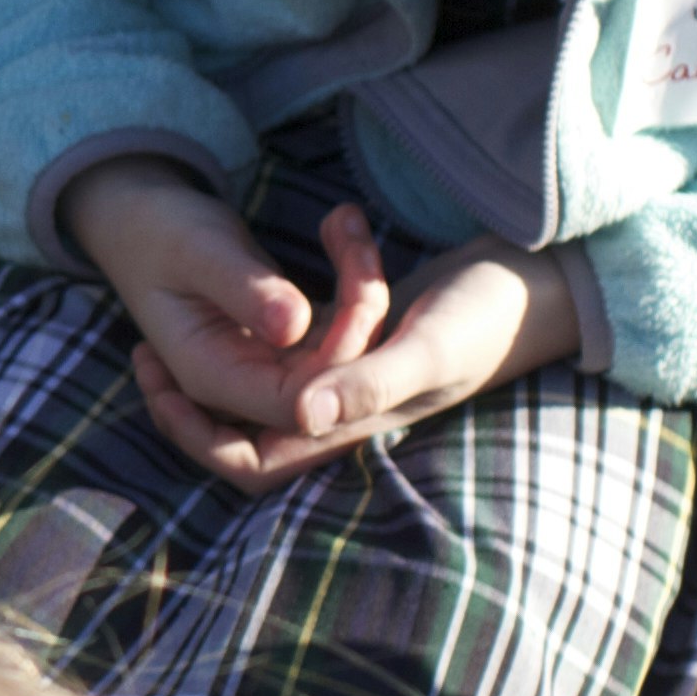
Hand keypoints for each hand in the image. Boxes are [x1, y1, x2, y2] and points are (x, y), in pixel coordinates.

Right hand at [65, 161, 390, 489]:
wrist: (138, 221)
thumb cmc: (159, 231)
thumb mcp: (198, 250)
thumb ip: (244, 289)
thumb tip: (297, 324)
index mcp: (213, 376)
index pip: (298, 407)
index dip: (340, 364)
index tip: (356, 291)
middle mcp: (242, 386)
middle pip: (331, 396)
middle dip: (362, 328)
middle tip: (355, 245)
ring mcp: (267, 369)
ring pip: (343, 366)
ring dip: (363, 300)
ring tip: (345, 224)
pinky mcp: (288, 346)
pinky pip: (339, 339)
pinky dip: (354, 289)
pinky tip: (342, 229)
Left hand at [137, 237, 582, 490]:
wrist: (551, 284)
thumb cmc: (493, 317)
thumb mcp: (428, 347)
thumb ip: (367, 385)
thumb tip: (296, 415)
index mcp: (348, 428)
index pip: (248, 463)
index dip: (192, 434)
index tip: (152, 375)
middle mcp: (343, 411)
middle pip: (244, 423)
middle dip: (196, 386)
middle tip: (145, 340)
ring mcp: (353, 375)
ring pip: (274, 367)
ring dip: (259, 319)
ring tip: (229, 281)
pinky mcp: (368, 336)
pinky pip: (309, 329)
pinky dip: (306, 289)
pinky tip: (325, 232)